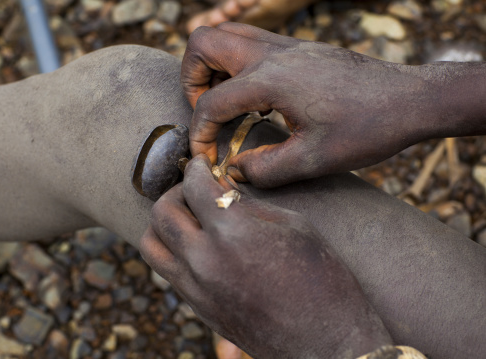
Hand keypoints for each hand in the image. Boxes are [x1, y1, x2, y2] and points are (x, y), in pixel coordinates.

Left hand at [140, 155, 391, 358]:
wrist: (326, 341)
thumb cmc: (322, 278)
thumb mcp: (294, 226)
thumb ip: (251, 206)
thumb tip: (224, 191)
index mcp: (232, 231)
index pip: (195, 186)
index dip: (197, 168)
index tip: (201, 164)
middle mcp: (204, 259)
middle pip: (162, 213)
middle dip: (175, 192)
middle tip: (194, 189)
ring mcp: (197, 287)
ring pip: (152, 244)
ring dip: (163, 224)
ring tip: (186, 218)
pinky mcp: (199, 307)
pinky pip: (168, 271)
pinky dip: (172, 250)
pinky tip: (196, 246)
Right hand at [181, 23, 443, 187]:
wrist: (410, 99)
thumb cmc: (367, 127)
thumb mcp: (313, 159)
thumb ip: (265, 168)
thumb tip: (235, 169)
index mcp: (271, 80)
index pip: (211, 103)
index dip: (200, 134)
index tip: (205, 157)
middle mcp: (273, 54)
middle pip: (203, 44)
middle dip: (191, 80)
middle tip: (208, 113)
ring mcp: (286, 46)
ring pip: (226, 36)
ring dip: (212, 68)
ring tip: (226, 104)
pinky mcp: (298, 48)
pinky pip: (250, 42)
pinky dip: (237, 66)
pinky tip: (256, 99)